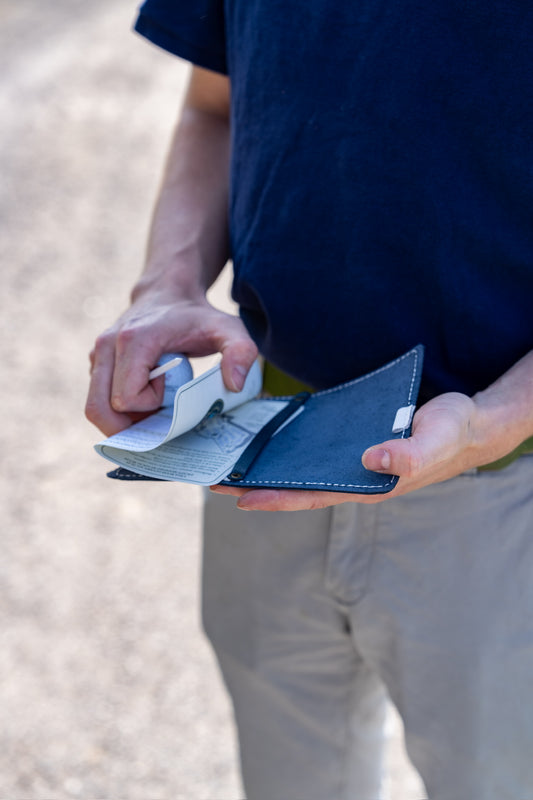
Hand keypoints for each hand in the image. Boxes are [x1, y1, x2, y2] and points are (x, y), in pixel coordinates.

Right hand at [85, 290, 256, 435]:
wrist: (169, 292)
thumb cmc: (198, 316)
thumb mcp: (229, 330)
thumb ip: (241, 352)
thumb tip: (235, 386)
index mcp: (133, 340)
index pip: (128, 398)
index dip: (152, 405)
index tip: (173, 387)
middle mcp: (106, 346)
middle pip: (101, 410)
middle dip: (131, 424)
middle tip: (160, 412)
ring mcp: (97, 355)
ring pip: (95, 408)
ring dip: (123, 420)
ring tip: (153, 406)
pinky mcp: (96, 362)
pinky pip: (97, 400)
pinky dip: (118, 411)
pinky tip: (145, 398)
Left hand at [211, 392, 490, 510]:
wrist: (471, 420)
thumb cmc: (454, 433)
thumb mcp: (436, 440)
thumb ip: (409, 453)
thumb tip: (371, 458)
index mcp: (369, 484)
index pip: (312, 495)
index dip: (274, 497)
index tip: (236, 496)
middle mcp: (355, 476)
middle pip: (297, 484)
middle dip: (258, 483)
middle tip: (215, 477)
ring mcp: (353, 461)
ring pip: (303, 466)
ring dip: (269, 464)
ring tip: (232, 456)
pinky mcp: (355, 442)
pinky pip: (315, 446)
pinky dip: (291, 443)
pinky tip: (270, 432)